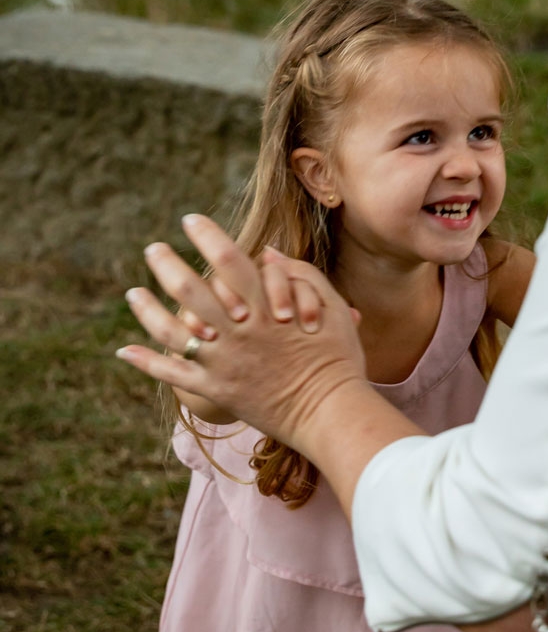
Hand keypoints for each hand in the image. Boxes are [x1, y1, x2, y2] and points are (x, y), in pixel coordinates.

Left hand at [118, 215, 367, 450]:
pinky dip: (147, 362)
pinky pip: (172, 375)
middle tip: (152, 249)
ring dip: (146, 308)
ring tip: (132, 292)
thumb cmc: (338, 357)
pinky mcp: (216, 390)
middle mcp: (236, 330)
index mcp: (263, 306)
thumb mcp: (330, 305)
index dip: (207, 235)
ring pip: (171, 330)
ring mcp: (221, 362)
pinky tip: (125, 349)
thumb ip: (299, 275)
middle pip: (189, 289)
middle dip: (166, 264)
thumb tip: (268, 253)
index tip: (190, 220)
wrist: (331, 412)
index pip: (228, 258)